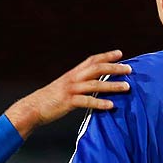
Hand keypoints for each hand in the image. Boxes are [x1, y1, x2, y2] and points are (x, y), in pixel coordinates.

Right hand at [6, 51, 131, 135]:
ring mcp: (70, 90)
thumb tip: (93, 85)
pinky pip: (86, 102)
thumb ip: (78, 85)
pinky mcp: (68, 102)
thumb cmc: (50, 100)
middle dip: (114, 68)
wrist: (32, 108)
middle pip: (97, 69)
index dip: (106, 56)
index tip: (120, 54)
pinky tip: (111, 105)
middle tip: (130, 69)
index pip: (92, 61)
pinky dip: (100, 103)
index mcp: (72, 74)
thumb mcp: (64, 88)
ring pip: (95, 85)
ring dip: (112, 85)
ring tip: (127, 87)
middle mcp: (72, 79)